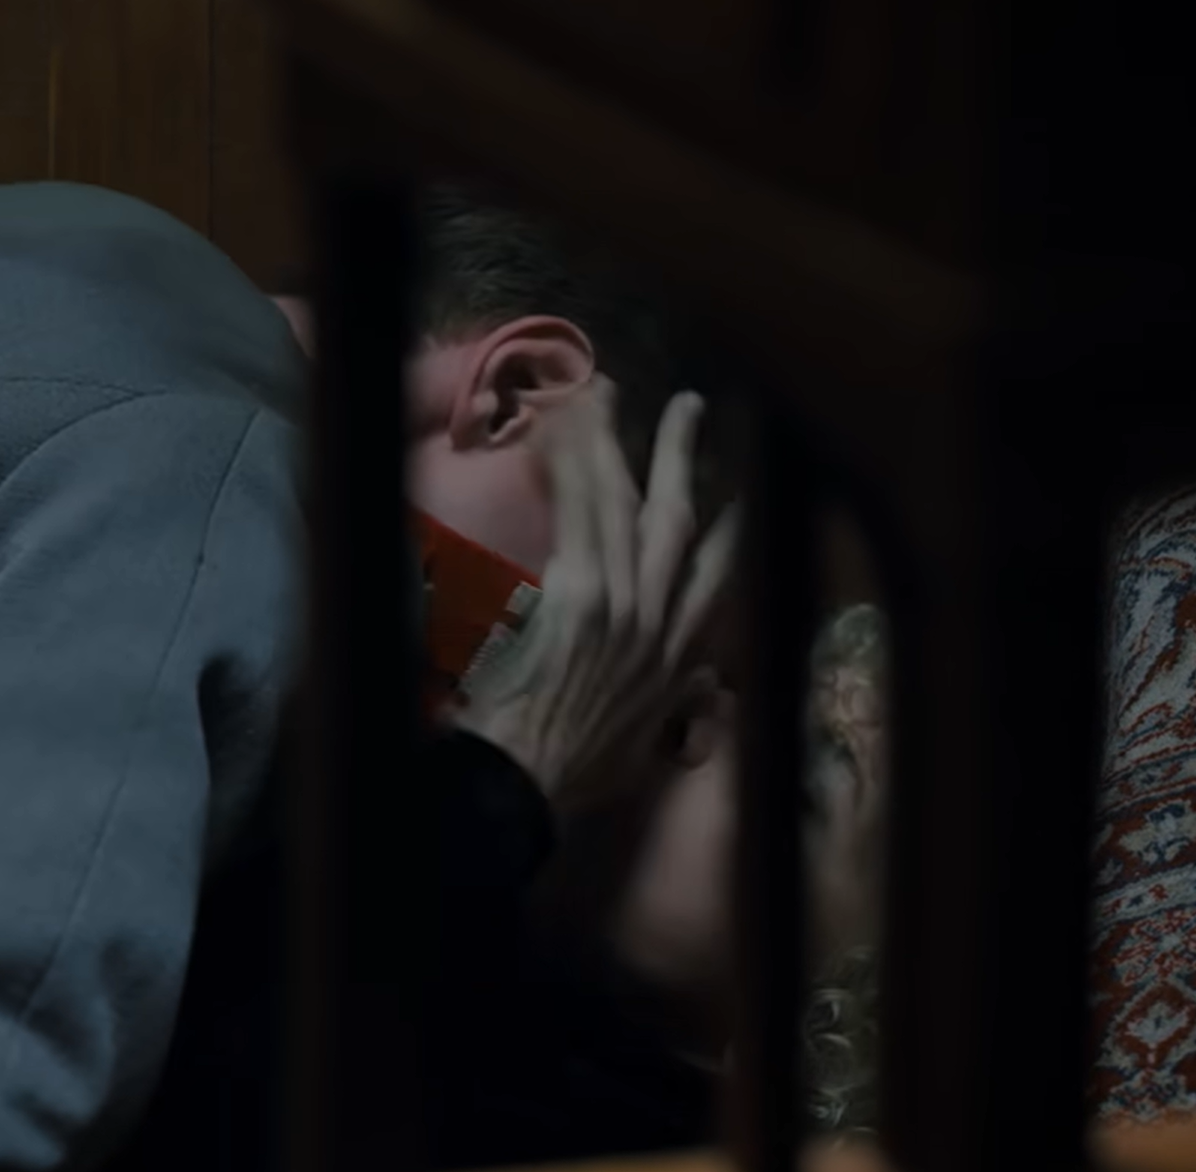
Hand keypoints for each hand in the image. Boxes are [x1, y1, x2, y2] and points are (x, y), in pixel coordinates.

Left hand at [453, 379, 737, 812]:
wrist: (528, 788)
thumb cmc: (572, 777)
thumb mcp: (647, 753)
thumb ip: (676, 717)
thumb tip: (696, 700)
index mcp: (681, 662)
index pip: (720, 579)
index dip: (735, 527)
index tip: (744, 490)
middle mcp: (663, 626)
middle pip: (682, 519)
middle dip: (684, 455)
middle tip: (689, 406)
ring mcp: (626, 607)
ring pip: (628, 501)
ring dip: (618, 439)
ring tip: (606, 392)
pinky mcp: (585, 598)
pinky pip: (580, 512)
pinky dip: (572, 466)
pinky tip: (560, 428)